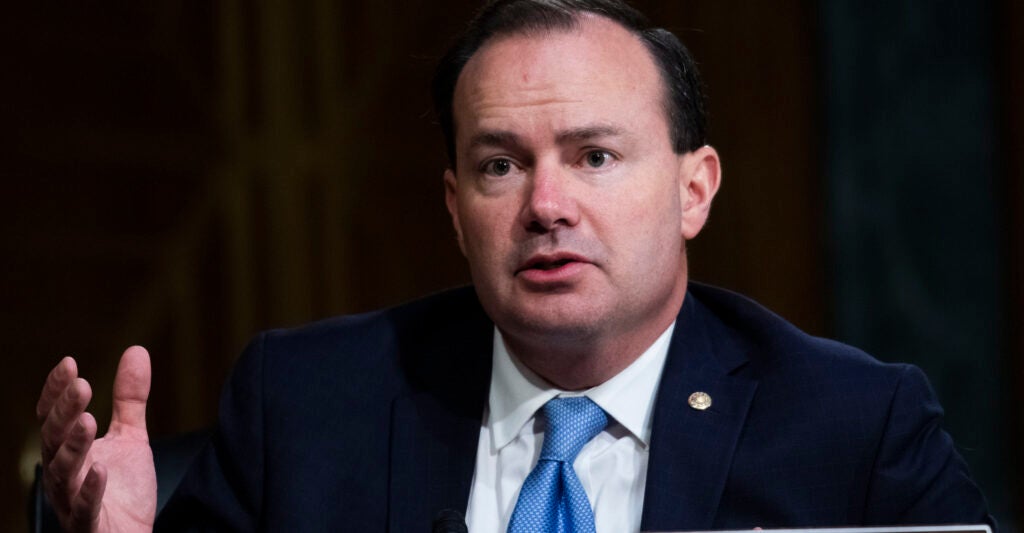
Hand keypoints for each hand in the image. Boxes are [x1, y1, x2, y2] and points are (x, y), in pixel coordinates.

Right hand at [37, 346, 156, 531]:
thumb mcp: (130, 436)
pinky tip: (99, 469)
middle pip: (55, 439)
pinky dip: (90, 489)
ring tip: (87, 421)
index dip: (56, 392)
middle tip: (81, 385)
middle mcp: (62, 473)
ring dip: (74, 446)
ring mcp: (71, 500)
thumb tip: (136, 350)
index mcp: (67, 450)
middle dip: (65, 411)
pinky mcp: (88, 524)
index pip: (53, 416)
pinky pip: (84, 508)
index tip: (69, 363)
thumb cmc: (123, 489)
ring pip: (63, 472)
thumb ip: (129, 399)